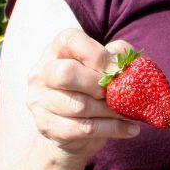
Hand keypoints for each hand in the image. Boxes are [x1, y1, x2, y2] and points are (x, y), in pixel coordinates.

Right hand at [27, 27, 139, 160]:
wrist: (72, 129)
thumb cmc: (92, 88)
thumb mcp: (105, 66)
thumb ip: (118, 57)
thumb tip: (124, 64)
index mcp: (56, 50)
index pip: (70, 40)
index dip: (98, 54)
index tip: (118, 70)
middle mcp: (41, 72)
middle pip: (67, 73)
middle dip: (99, 85)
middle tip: (118, 93)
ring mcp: (40, 101)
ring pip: (79, 105)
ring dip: (110, 110)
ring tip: (128, 112)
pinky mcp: (48, 127)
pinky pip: (84, 128)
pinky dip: (113, 128)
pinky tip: (129, 129)